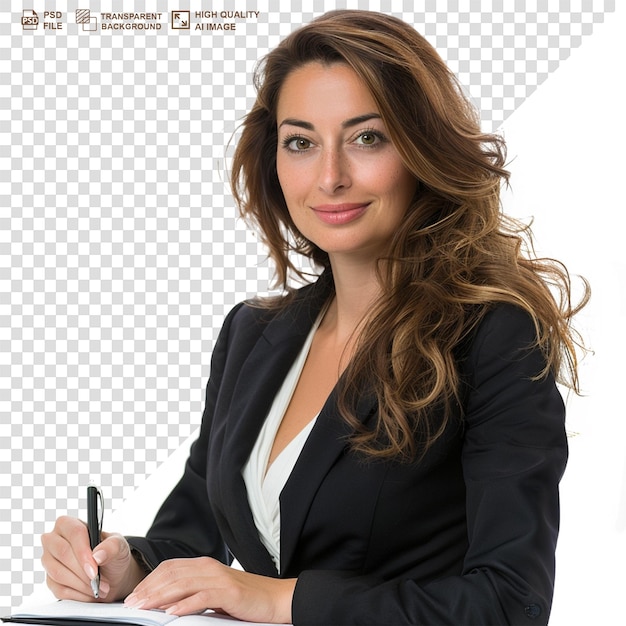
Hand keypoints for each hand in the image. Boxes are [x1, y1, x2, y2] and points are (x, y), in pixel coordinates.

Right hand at [41, 516, 144, 601]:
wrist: (112, 573)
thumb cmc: (112, 554)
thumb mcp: (118, 545)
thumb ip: (111, 546)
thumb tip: (97, 555)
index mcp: (70, 524)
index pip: (74, 533)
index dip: (83, 551)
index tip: (94, 567)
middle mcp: (55, 540)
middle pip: (63, 553)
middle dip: (82, 570)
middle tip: (98, 581)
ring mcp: (49, 561)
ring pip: (58, 573)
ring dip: (81, 584)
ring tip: (98, 587)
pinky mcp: (50, 580)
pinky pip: (59, 590)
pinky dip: (78, 594)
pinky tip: (90, 592)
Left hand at [125, 557, 295, 623]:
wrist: (275, 598)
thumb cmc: (245, 599)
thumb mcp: (215, 593)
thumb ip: (194, 593)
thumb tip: (167, 605)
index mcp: (205, 565)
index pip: (170, 568)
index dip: (150, 580)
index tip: (134, 595)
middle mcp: (210, 567)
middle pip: (172, 574)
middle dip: (149, 589)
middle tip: (132, 604)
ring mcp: (220, 578)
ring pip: (183, 583)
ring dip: (160, 596)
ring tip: (144, 608)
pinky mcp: (229, 592)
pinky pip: (202, 596)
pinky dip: (185, 605)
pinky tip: (172, 613)